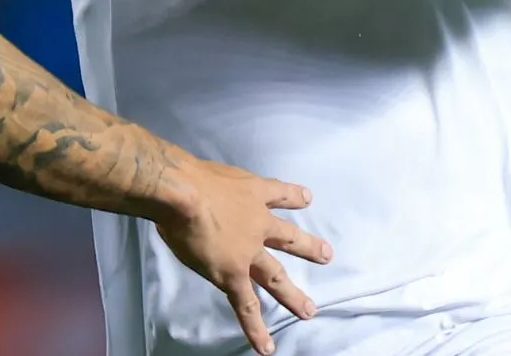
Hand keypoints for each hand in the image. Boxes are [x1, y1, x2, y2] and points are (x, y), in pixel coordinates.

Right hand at [155, 157, 332, 355]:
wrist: (184, 195)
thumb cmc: (190, 177)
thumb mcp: (212, 172)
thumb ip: (212, 184)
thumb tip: (196, 190)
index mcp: (252, 194)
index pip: (278, 194)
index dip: (294, 196)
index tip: (307, 198)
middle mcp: (257, 224)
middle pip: (288, 237)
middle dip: (308, 247)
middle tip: (327, 255)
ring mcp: (248, 253)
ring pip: (275, 277)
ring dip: (292, 295)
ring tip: (308, 311)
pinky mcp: (233, 275)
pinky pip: (246, 306)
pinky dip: (256, 328)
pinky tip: (267, 347)